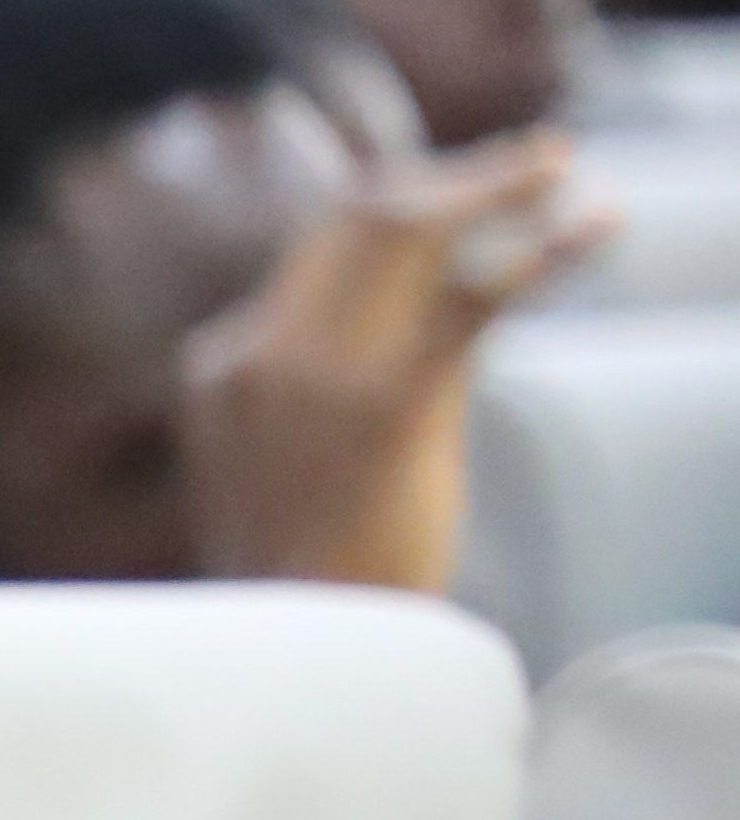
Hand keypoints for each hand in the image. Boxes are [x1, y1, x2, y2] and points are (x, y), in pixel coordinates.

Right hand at [181, 130, 607, 591]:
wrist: (293, 662)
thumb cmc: (306, 581)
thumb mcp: (293, 465)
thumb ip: (337, 384)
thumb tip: (436, 319)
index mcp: (222, 367)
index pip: (321, 253)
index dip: (408, 207)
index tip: (473, 195)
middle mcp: (259, 354)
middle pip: (358, 219)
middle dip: (455, 176)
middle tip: (537, 157)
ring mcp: (313, 377)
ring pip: (410, 232)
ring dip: (497, 186)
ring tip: (562, 170)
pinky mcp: (386, 406)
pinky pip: (477, 295)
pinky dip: (546, 249)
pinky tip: (597, 226)